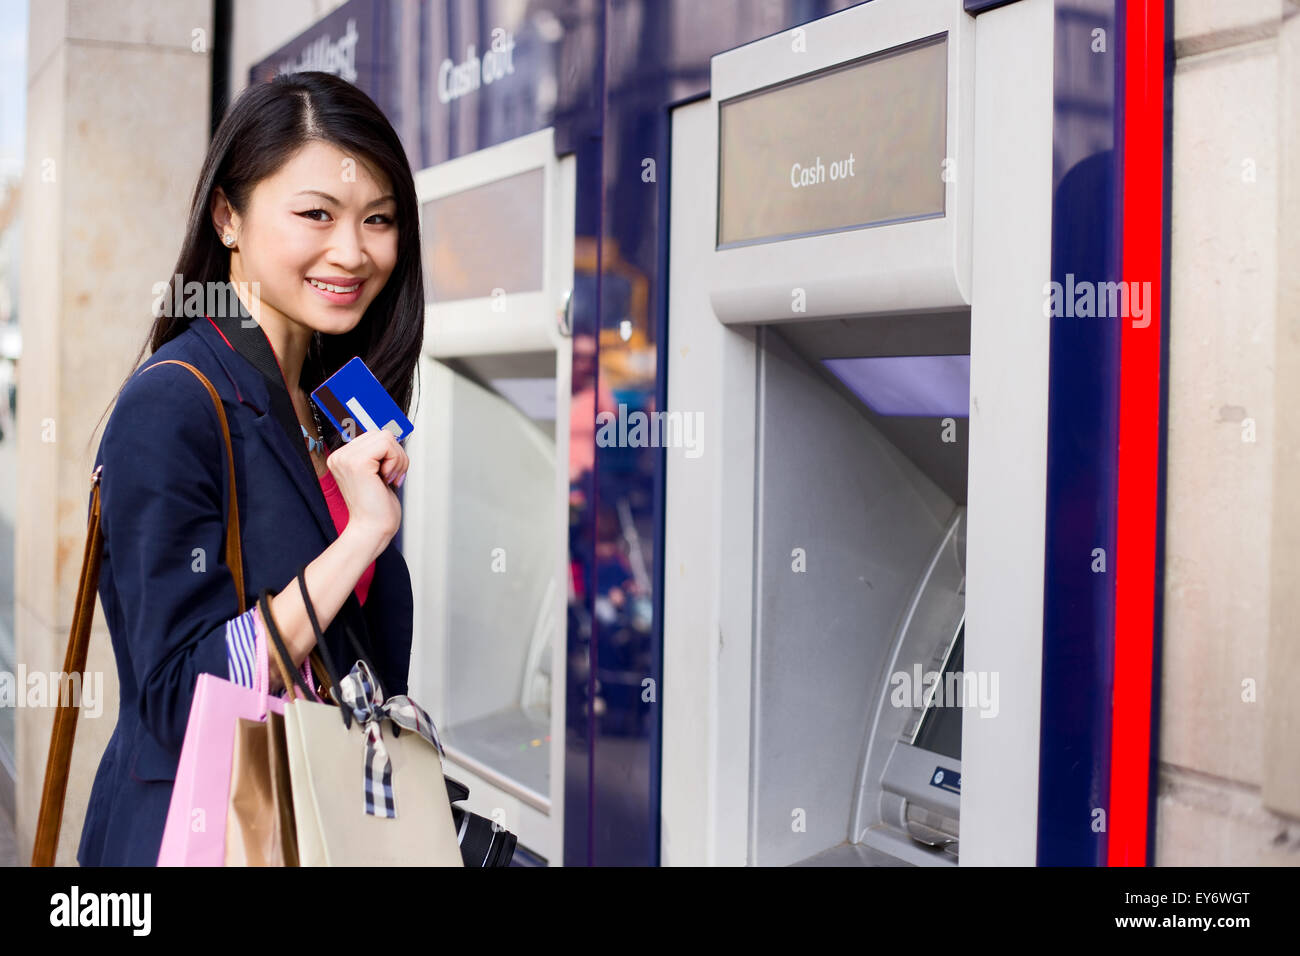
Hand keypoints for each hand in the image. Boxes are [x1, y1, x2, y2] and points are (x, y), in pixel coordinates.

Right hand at [325, 429, 408, 545]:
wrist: (371, 530)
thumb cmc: (376, 509)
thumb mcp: (377, 474)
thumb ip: (379, 454)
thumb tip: (393, 434)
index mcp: (342, 458)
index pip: (374, 436)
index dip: (389, 454)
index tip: (387, 475)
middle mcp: (340, 456)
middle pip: (381, 434)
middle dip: (395, 455)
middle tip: (390, 477)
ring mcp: (346, 458)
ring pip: (386, 437)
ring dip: (397, 459)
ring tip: (388, 479)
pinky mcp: (358, 462)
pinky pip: (388, 444)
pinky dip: (395, 461)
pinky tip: (386, 479)